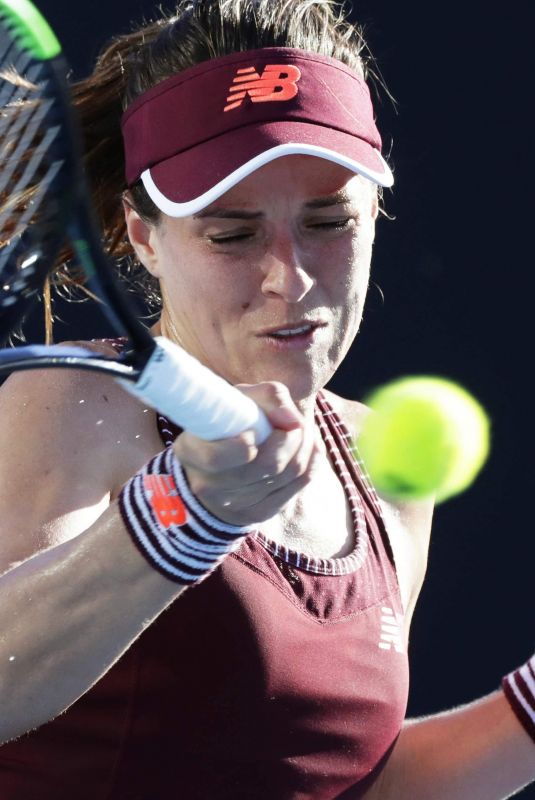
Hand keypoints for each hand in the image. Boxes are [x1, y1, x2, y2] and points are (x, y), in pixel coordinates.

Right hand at [172, 382, 320, 525]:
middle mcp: (208, 485)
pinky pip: (297, 487)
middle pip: (266, 466)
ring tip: (302, 431)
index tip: (254, 431)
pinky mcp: (258, 513)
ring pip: (287, 475)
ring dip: (305, 448)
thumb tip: (293, 421)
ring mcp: (233, 505)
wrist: (216, 465)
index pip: (217, 458)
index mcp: (192, 453)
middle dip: (291, 439)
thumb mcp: (238, 400)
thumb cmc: (228, 424)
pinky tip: (309, 448)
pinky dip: (311, 463)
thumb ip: (267, 398)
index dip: (241, 446)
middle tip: (295, 423)